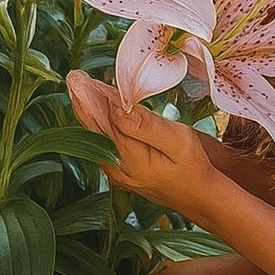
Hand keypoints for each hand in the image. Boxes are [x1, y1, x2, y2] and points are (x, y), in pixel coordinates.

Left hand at [66, 70, 216, 220]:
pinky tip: (100, 107)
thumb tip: (117, 106)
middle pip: (94, 129)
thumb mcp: (177, 142)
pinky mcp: (121, 171)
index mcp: (129, 158)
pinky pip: (105, 143)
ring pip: (97, 136)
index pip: (103, 122)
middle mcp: (117, 167)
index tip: (79, 77)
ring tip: (82, 85)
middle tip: (74, 77)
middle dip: (83, 101)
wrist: (200, 197)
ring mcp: (117, 172)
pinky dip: (100, 122)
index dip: (91, 98)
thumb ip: (145, 125)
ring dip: (90, 110)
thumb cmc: (194, 167)